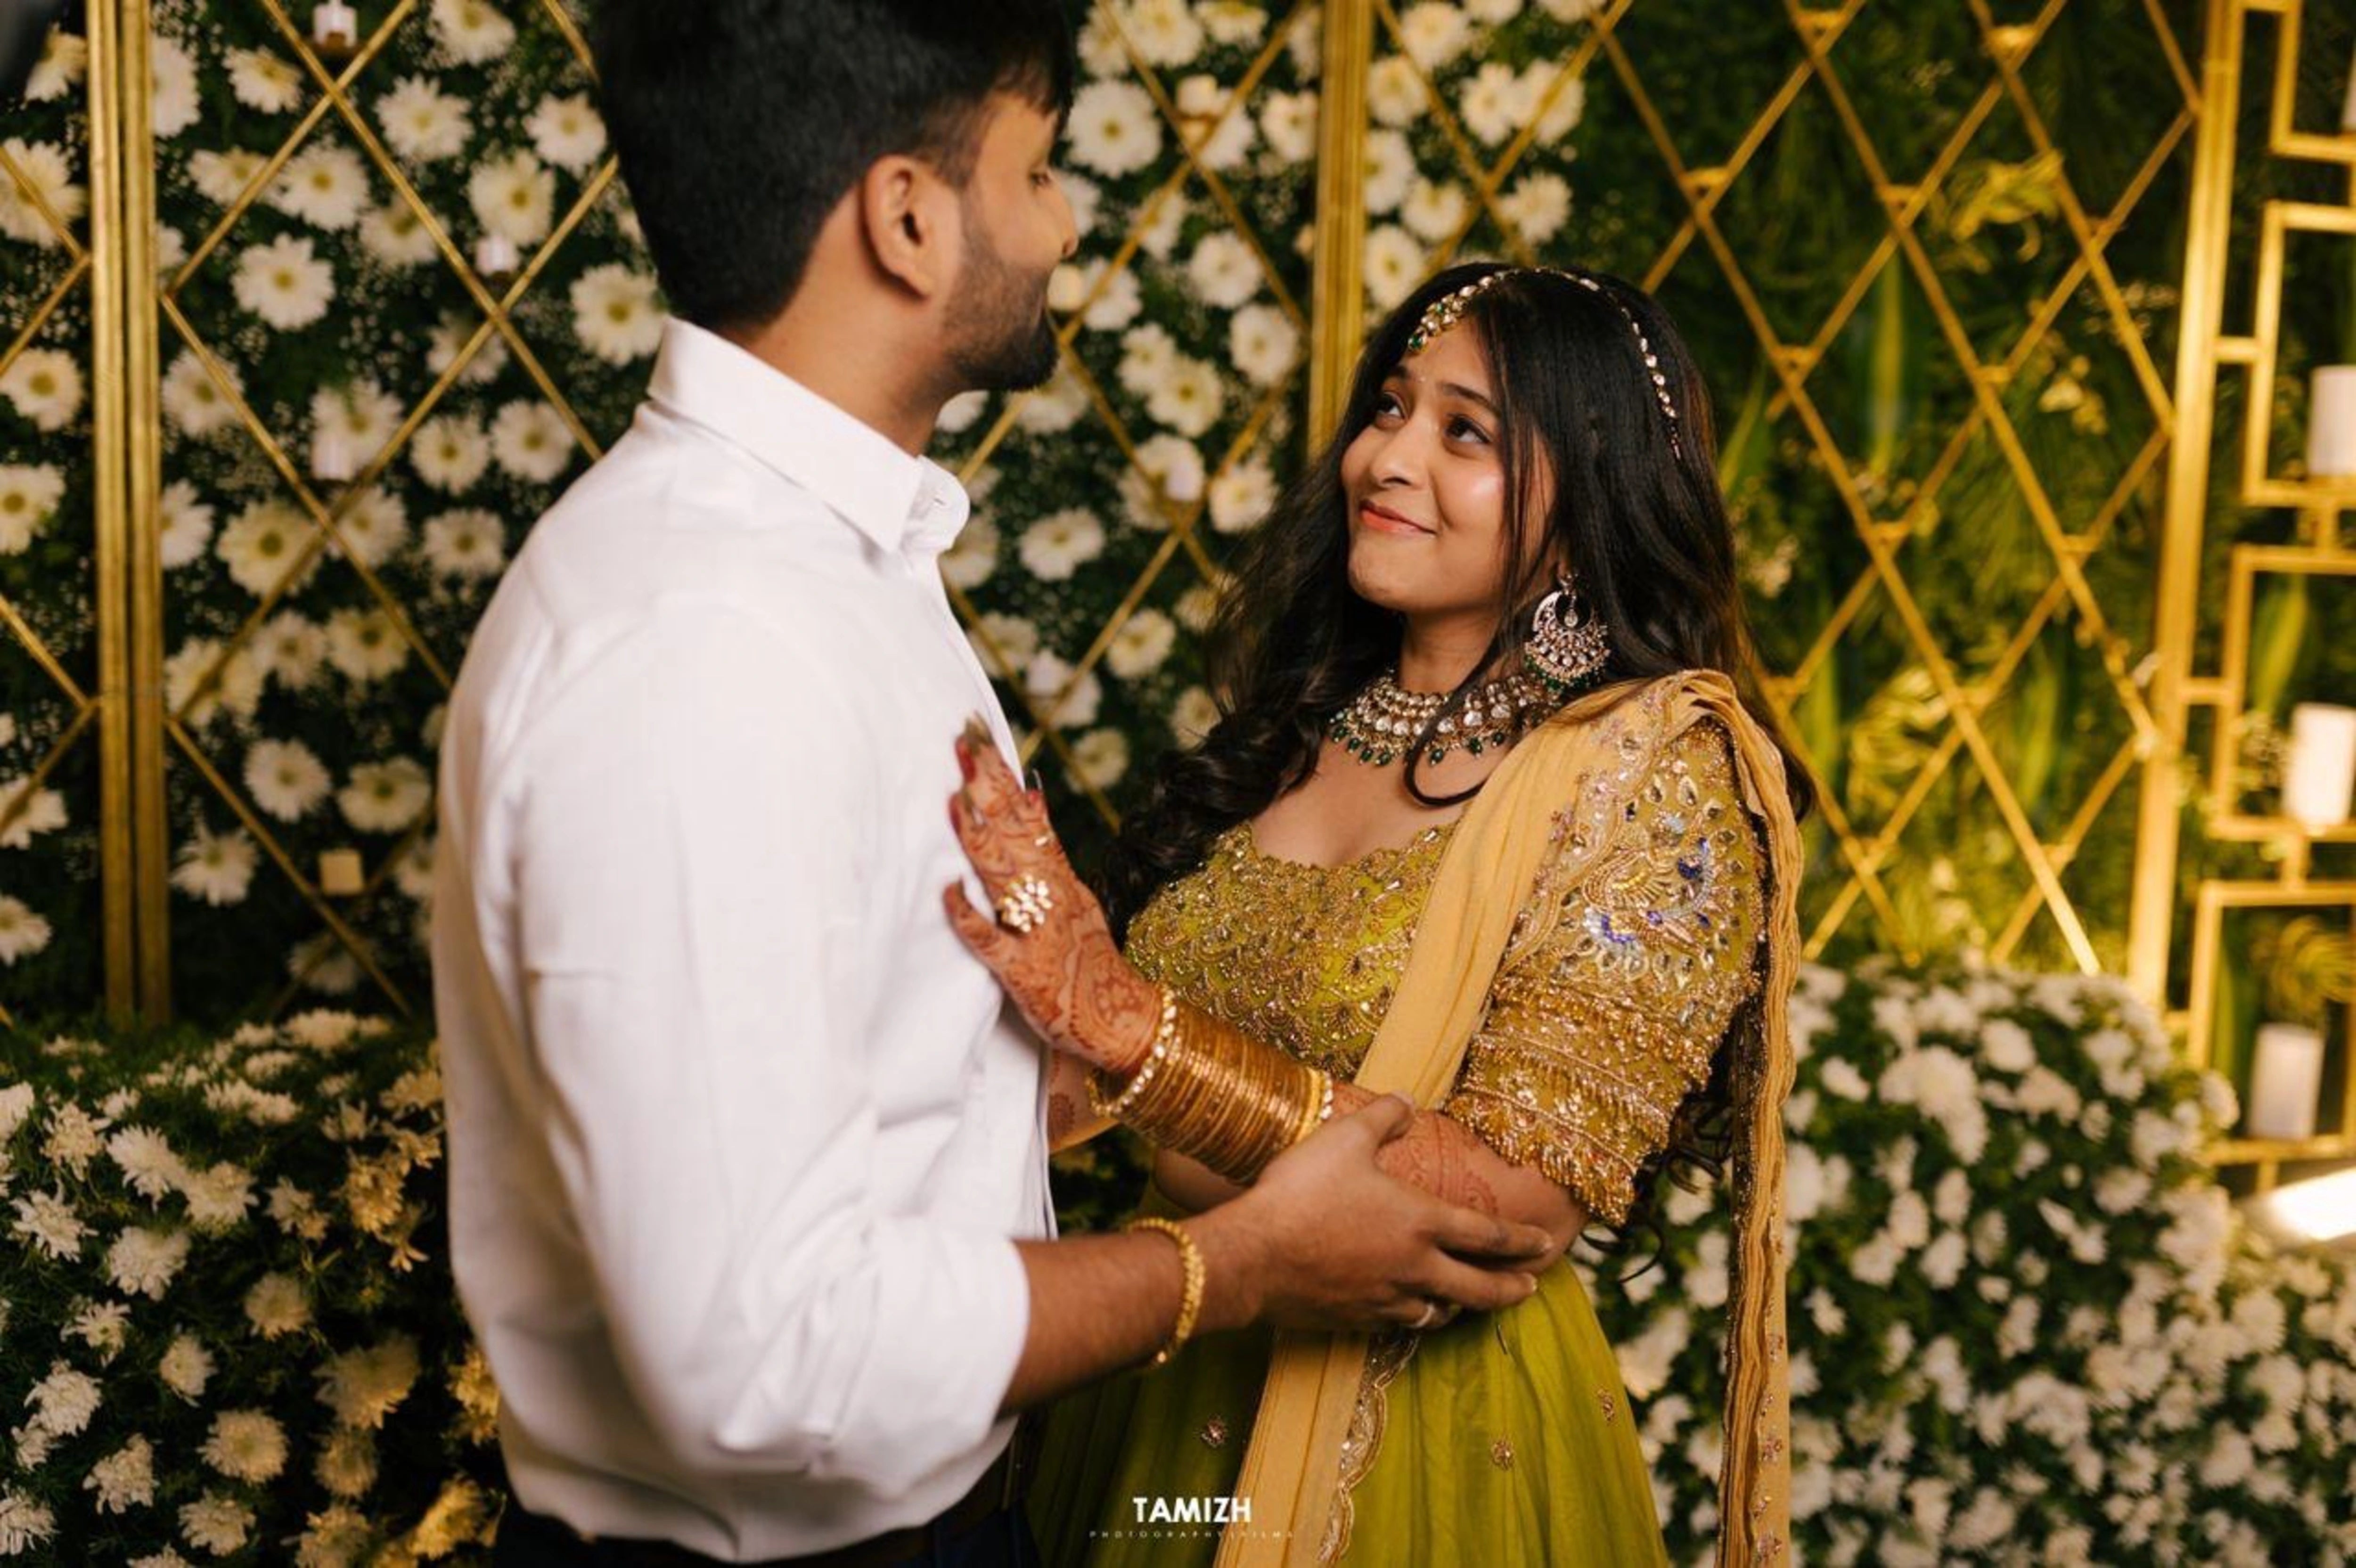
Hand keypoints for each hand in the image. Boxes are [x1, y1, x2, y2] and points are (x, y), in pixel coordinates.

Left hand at [942, 718, 1159, 1072]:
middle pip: (1016, 833)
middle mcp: (1050, 898)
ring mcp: (1038, 932)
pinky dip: (969, 917)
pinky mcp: (1023, 972)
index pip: (1029, 816)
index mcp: (1059, 880)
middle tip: (963, 741)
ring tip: (956, 798)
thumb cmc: (1088, 963)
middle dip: (989, 788)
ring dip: (980, 838)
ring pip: (1007, 877)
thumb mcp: (1076, 896)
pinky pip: (992, 942)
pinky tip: (947, 892)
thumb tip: (1032, 794)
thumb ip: (1049, 850)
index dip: (1002, 776)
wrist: (1122, 1023)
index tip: (979, 733)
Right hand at [1191, 1095, 1551, 1335]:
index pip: (1489, 1235)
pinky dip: (1417, 1318)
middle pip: (1479, 1288)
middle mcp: (1415, 1267)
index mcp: (1421, 1221)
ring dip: (1461, 1306)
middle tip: (1530, 1288)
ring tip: (1468, 1300)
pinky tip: (1412, 1313)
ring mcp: (1387, 1299)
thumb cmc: (1301, 1192)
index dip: (1522, 1240)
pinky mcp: (1358, 1320)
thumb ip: (1384, 1117)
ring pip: (1441, 1312)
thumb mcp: (1343, 1138)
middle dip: (1510, 1288)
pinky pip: (1401, 1324)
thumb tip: (1408, 1100)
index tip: (1545, 1243)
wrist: (1252, 1256)